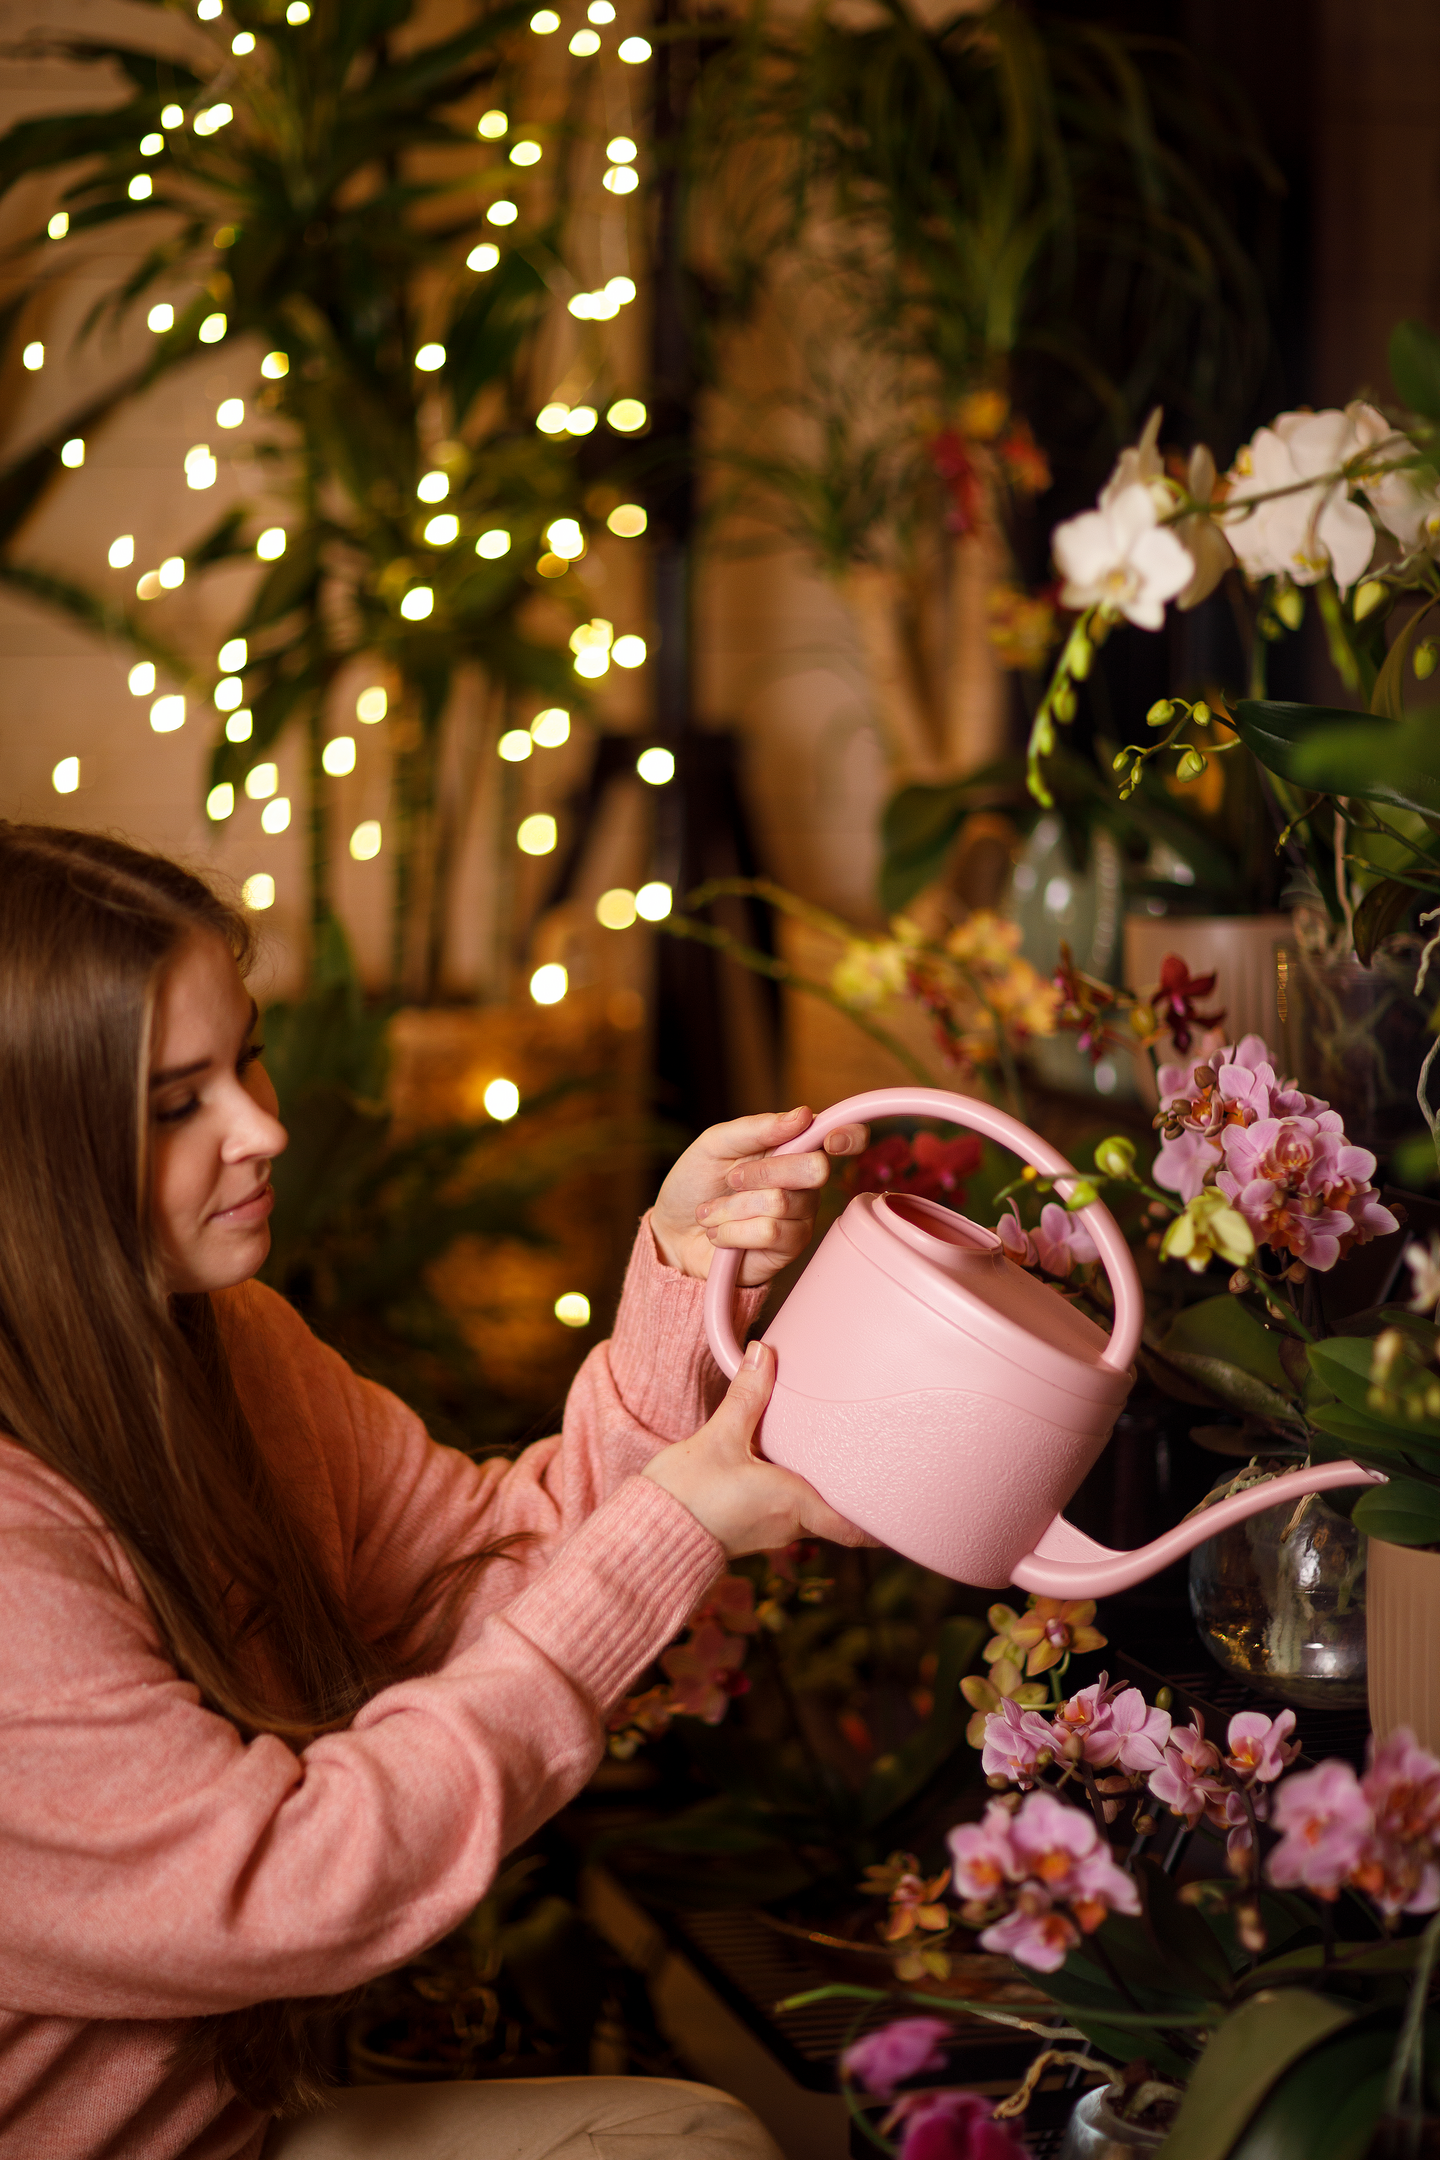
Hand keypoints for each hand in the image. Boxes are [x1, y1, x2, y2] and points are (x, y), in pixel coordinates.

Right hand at [642, 1342, 867, 1555]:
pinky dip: (797, 1491)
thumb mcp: (719, 1437)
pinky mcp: (748, 1525)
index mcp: (795, 1504)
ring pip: (811, 1511)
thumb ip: (746, 1396)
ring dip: (825, 1490)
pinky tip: (788, 1464)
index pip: (856, 1529)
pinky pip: (785, 1510)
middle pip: (838, 1515)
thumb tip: (764, 1354)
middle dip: (856, 1494)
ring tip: (837, 1458)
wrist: (647, 1534)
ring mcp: (768, 1530)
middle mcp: (789, 1524)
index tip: (904, 1507)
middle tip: (876, 1464)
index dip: (883, 1523)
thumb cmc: (686, 1496)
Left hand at [650, 1105, 867, 1284]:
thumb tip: (804, 1115)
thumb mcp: (714, 1145)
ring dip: (732, 1207)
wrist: (672, 1233)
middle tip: (731, 1179)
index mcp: (792, 1146)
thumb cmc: (695, 1184)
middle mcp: (804, 1180)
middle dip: (763, 1173)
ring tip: (712, 1212)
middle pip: (816, 1170)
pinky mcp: (789, 1247)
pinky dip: (733, 1230)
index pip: (843, 1136)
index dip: (848, 1136)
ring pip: (781, 1202)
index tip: (830, 1141)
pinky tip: (720, 1233)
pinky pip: (770, 1232)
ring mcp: (801, 1215)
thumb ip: (757, 1128)